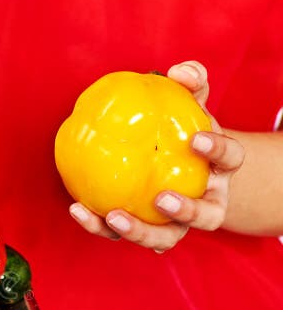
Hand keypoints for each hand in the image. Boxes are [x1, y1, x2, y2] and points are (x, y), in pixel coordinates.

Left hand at [69, 61, 244, 251]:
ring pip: (165, 239)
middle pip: (206, 217)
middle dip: (187, 212)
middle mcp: (206, 204)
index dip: (218, 150)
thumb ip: (190, 85)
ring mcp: (176, 224)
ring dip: (140, 232)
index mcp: (220, 170)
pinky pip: (123, 234)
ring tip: (113, 216)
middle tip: (162, 199)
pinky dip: (99, 226)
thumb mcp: (189, 106)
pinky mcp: (143, 232)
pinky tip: (78, 209)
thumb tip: (180, 71)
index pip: (231, 160)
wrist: (175, 164)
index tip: (197, 139)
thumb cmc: (181, 133)